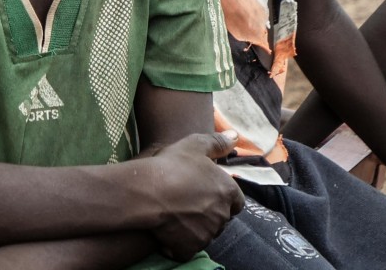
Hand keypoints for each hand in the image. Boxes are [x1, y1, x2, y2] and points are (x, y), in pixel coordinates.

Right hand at [141, 131, 242, 260]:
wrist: (149, 191)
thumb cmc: (173, 165)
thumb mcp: (195, 144)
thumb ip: (217, 142)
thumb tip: (235, 137)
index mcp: (227, 191)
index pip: (237, 201)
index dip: (223, 196)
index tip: (207, 191)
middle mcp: (222, 215)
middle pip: (221, 216)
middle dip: (209, 211)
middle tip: (188, 200)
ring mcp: (207, 234)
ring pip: (206, 232)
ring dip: (197, 225)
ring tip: (177, 212)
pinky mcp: (191, 248)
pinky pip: (189, 247)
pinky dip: (182, 241)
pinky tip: (169, 227)